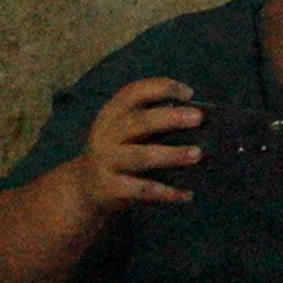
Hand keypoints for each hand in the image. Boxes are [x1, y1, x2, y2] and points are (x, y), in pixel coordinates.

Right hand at [68, 75, 203, 212]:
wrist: (84, 189)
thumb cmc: (118, 152)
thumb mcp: (125, 130)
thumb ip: (152, 120)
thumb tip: (197, 119)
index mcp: (112, 114)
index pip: (135, 92)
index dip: (162, 88)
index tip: (189, 94)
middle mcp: (106, 135)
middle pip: (139, 122)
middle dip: (170, 118)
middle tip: (198, 118)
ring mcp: (106, 162)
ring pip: (141, 156)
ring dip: (170, 155)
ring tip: (196, 155)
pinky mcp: (110, 188)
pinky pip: (141, 189)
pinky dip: (166, 192)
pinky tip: (187, 194)